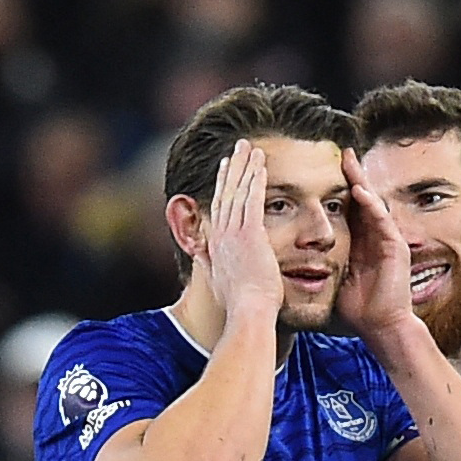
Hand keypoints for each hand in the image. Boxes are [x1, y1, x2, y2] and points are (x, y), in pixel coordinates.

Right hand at [200, 139, 283, 321]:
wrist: (248, 313)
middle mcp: (222, 234)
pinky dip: (255, 180)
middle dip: (232, 167)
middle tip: (238, 147)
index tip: (226, 168)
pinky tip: (260, 164)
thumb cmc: (240, 306)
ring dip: (245, 167)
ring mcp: (235, 233)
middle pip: (225, 192)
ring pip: (239, 191)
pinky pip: (253, 200)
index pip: (219, 207)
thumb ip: (210, 265)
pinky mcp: (250, 234)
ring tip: (251, 148)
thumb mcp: (218, 283)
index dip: (222, 185)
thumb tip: (200, 257)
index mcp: (216, 244)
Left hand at [334, 147, 416, 339]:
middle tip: (341, 152)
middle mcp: (375, 237)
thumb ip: (320, 260)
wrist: (379, 327)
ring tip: (350, 161)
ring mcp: (387, 240)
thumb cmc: (356, 308)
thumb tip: (290, 254)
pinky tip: (360, 191)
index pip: (348, 208)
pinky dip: (372, 205)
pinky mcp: (396, 248)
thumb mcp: (332, 276)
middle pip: (363, 199)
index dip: (338, 188)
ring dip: (362, 182)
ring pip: (374, 204)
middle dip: (352, 175)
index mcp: (359, 242)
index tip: (322, 169)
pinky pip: (383, 221)